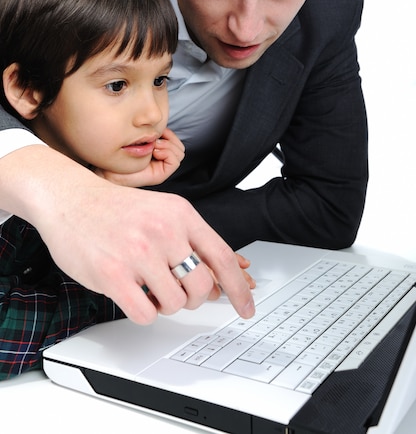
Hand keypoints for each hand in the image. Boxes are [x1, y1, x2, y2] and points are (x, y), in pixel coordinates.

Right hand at [1, 145, 254, 323]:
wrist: (70, 198)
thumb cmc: (117, 209)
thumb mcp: (163, 212)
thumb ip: (193, 243)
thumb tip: (221, 281)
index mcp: (181, 214)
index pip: (222, 257)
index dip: (239, 288)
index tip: (247, 306)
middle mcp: (164, 231)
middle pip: (200, 287)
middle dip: (192, 298)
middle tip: (176, 291)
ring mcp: (138, 252)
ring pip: (174, 304)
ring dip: (164, 304)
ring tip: (148, 286)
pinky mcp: (113, 274)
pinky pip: (146, 314)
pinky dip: (143, 311)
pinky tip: (133, 294)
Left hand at [95, 128, 184, 186]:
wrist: (109, 170)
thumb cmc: (118, 155)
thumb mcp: (136, 139)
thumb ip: (148, 133)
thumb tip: (160, 125)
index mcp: (156, 151)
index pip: (174, 140)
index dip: (169, 134)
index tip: (157, 131)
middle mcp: (160, 160)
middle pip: (179, 147)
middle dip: (170, 140)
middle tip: (155, 140)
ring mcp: (161, 168)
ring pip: (179, 152)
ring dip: (168, 145)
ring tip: (154, 146)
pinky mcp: (160, 175)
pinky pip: (175, 161)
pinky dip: (168, 152)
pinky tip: (155, 151)